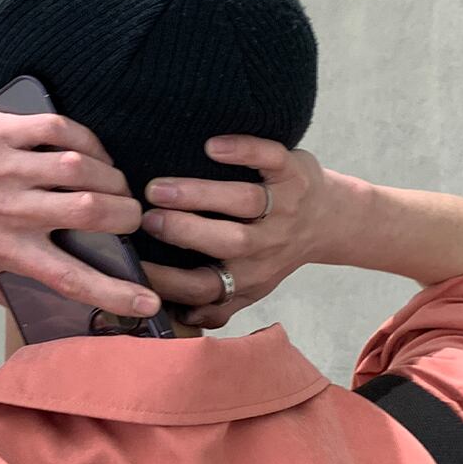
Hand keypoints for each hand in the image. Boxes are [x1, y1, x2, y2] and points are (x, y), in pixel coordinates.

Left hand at [0, 102, 158, 318]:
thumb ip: (5, 287)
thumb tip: (40, 308)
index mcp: (6, 251)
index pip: (71, 279)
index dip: (116, 294)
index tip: (148, 303)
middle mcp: (11, 211)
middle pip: (91, 213)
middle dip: (126, 215)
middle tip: (132, 217)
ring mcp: (6, 167)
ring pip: (80, 169)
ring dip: (110, 176)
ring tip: (116, 183)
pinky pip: (56, 130)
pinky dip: (85, 139)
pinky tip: (92, 150)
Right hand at [137, 135, 329, 327]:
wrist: (328, 220)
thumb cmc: (272, 252)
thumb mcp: (248, 287)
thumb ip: (215, 304)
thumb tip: (173, 316)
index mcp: (247, 277)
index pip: (205, 287)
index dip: (169, 281)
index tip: (134, 265)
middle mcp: (266, 246)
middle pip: (226, 243)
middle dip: (184, 231)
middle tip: (145, 218)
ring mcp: (283, 209)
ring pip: (243, 202)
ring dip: (199, 194)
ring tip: (158, 187)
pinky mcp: (294, 173)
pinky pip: (271, 160)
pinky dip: (245, 151)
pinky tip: (212, 147)